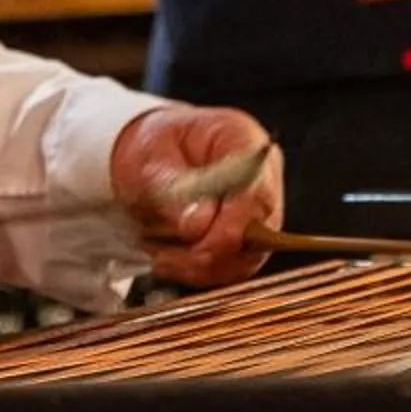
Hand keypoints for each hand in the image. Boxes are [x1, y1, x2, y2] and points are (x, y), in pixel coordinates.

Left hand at [109, 106, 282, 287]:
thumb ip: (173, 186)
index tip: (201, 246)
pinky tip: (169, 261)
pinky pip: (233, 267)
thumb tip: (197, 224)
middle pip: (260, 230)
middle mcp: (261, 175)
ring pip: (247, 257)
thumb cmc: (153, 147)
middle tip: (165, 259)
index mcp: (243, 139)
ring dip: (202, 266)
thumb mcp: (150, 157)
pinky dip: (199, 271)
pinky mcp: (247, 238)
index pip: (257, 189)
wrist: (149, 156)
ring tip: (160, 258)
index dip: (234, 224)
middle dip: (212, 252)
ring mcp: (258, 209)